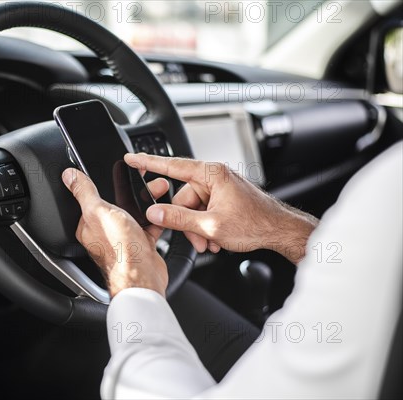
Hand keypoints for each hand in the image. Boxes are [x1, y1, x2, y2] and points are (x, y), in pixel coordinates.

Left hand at [62, 168, 169, 296]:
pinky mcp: (142, 244)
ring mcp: (124, 238)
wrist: (144, 276)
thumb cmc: (119, 250)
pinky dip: (157, 216)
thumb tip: (69, 176)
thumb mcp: (98, 212)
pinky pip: (150, 224)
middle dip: (133, 190)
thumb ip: (84, 192)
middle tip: (142, 180)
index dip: (104, 184)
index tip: (117, 171)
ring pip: (136, 212)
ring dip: (147, 200)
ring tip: (158, 189)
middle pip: (117, 203)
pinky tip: (163, 208)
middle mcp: (105, 232)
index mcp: (89, 225)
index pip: (92, 199)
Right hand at [125, 153, 318, 263]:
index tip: (131, 158)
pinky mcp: (224, 198)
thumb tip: (155, 213)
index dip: (148, 163)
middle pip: (182, 196)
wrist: (280, 231)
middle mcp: (214, 177)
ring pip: (193, 207)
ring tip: (209, 243)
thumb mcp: (210, 225)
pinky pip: (204, 210)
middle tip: (195, 239)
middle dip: (185, 221)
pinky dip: (205, 226)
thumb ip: (178, 218)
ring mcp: (220, 188)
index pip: (172, 165)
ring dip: (196, 228)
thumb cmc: (255, 223)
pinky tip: (215, 240)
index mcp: (211, 174)